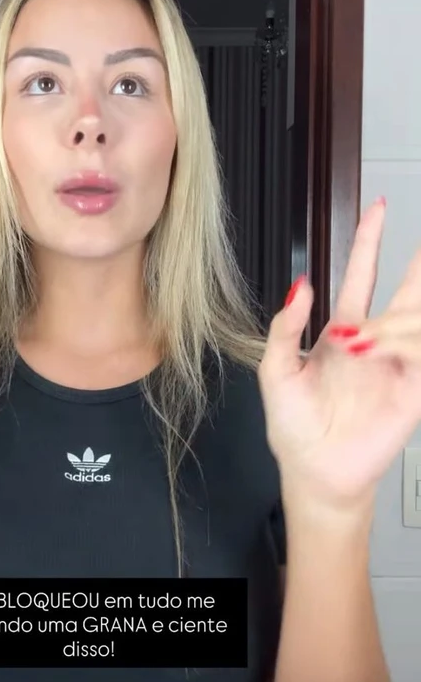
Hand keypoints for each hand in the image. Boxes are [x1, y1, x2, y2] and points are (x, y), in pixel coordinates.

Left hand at [258, 197, 420, 510]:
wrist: (313, 472)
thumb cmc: (294, 426)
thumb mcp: (276, 371)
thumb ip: (286, 327)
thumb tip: (301, 284)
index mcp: (342, 331)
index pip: (361, 275)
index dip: (369, 242)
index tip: (377, 209)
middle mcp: (373, 343)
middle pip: (405, 291)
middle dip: (417, 266)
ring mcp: (396, 365)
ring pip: (415, 320)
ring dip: (396, 321)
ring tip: (363, 341)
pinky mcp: (412, 391)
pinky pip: (420, 356)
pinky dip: (407, 346)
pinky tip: (382, 348)